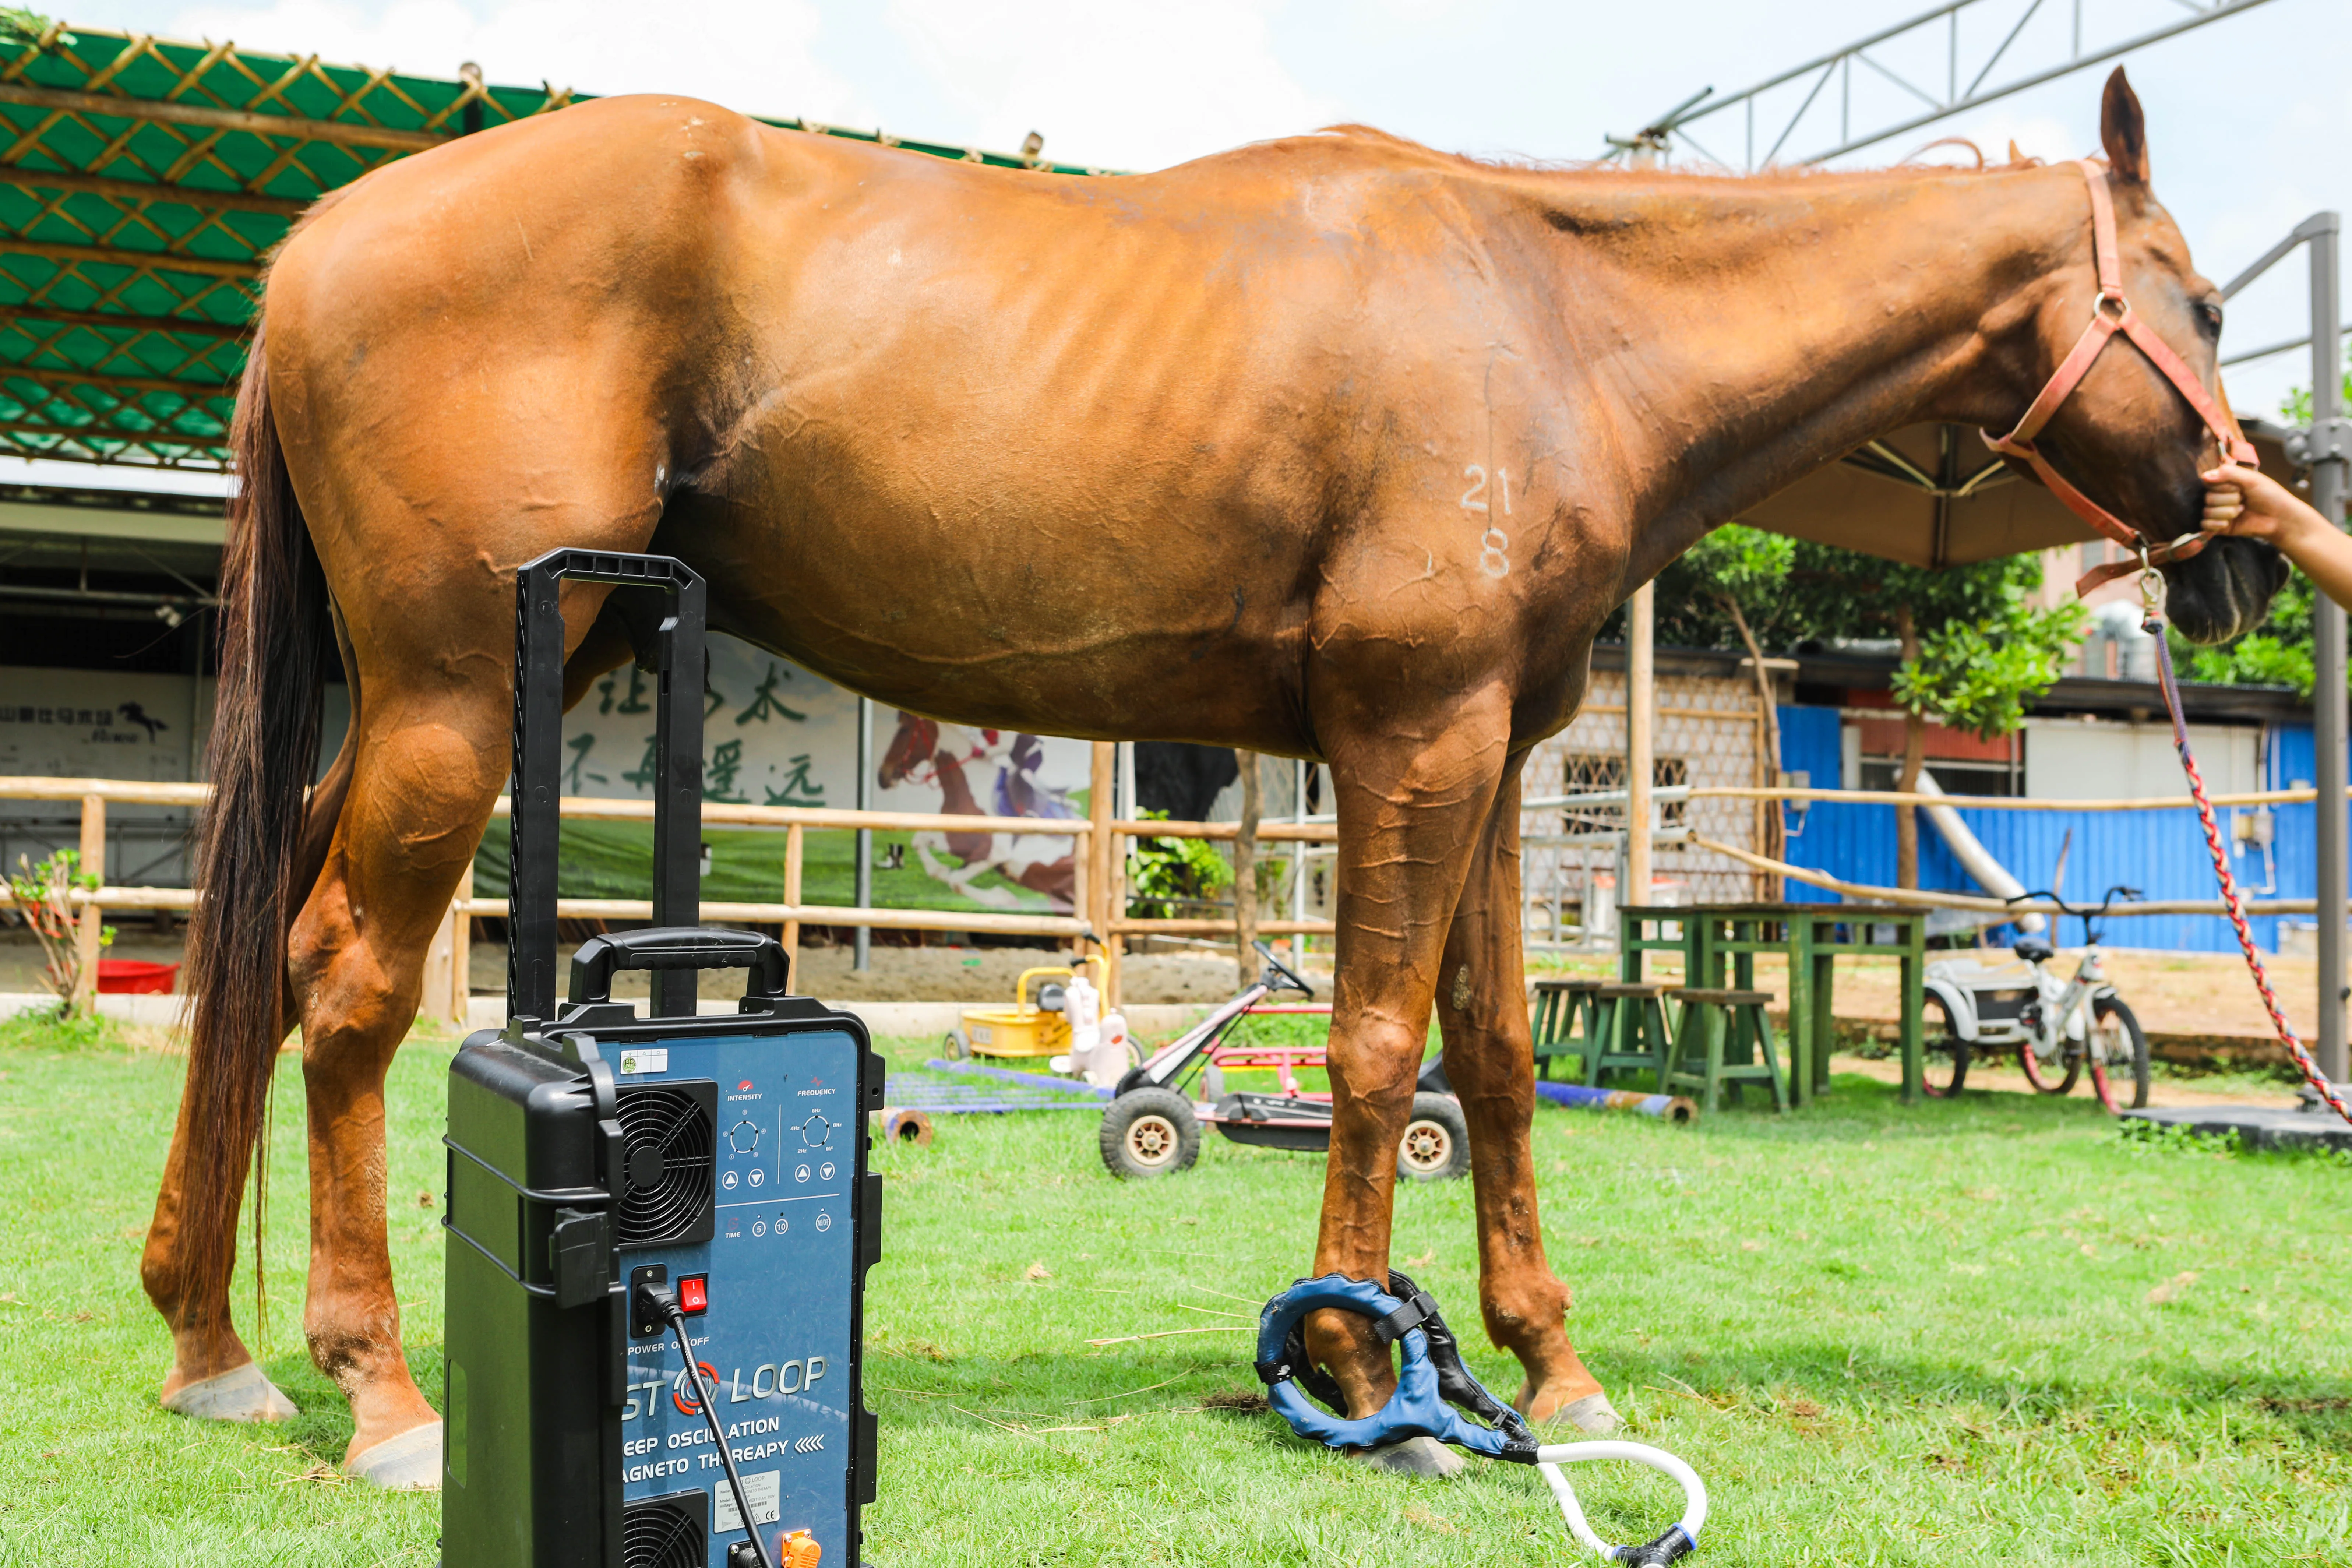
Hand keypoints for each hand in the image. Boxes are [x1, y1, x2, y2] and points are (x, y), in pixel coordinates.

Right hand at [2201, 460, 2328, 545]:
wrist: (2280, 518)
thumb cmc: (2270, 496)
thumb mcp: (2252, 479)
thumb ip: (2229, 473)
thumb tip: (2204, 476)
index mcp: (2227, 483)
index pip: (2208, 482)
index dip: (2222, 486)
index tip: (2238, 488)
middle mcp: (2221, 497)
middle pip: (2208, 498)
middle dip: (2228, 500)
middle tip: (2244, 501)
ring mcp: (2219, 512)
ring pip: (2207, 511)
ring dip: (2226, 513)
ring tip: (2242, 512)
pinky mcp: (2219, 527)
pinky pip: (2205, 525)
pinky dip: (2215, 525)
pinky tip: (2227, 523)